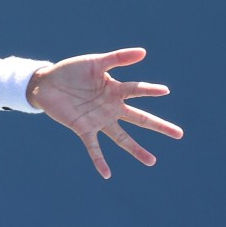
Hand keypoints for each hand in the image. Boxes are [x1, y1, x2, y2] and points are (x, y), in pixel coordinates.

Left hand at [29, 48, 183, 178]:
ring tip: (152, 161)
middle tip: (179, 134)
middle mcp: (111, 107)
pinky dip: (99, 160)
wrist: (46, 82)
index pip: (136, 90)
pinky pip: (93, 147)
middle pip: (139, 118)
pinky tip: (107, 174)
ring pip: (121, 137)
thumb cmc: (72, 70)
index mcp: (114, 89)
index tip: (164, 90)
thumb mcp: (95, 62)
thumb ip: (117, 58)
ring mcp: (99, 119)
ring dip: (136, 149)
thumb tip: (144, 52)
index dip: (149, 90)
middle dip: (159, 126)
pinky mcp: (83, 128)